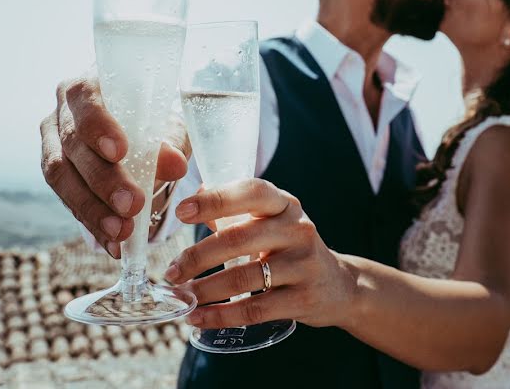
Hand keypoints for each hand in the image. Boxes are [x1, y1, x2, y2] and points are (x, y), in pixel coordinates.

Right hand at [39, 73, 189, 256]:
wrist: (136, 133)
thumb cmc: (151, 121)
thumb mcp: (168, 127)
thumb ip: (171, 141)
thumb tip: (174, 164)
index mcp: (88, 88)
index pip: (85, 100)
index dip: (99, 126)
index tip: (120, 152)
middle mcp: (62, 113)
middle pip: (73, 145)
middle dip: (103, 179)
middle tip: (132, 205)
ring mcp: (51, 144)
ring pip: (61, 177)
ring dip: (92, 209)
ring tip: (121, 232)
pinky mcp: (55, 175)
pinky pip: (67, 201)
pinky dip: (92, 224)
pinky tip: (113, 243)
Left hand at [165, 179, 354, 328]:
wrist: (338, 286)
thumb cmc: (291, 248)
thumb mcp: (271, 222)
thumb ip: (235, 210)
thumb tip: (195, 194)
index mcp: (285, 204)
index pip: (251, 191)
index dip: (215, 200)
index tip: (182, 212)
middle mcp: (297, 228)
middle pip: (239, 238)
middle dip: (197, 256)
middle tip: (171, 272)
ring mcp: (303, 264)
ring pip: (243, 277)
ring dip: (205, 289)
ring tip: (182, 297)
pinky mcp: (304, 298)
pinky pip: (255, 308)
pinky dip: (221, 315)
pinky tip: (199, 318)